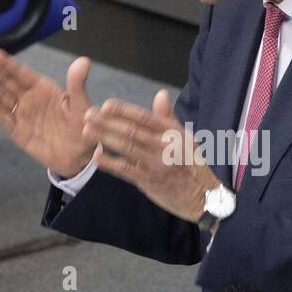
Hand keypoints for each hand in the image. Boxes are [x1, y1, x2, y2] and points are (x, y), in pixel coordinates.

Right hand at [0, 48, 96, 177]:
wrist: (81, 157)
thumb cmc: (83, 127)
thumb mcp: (82, 105)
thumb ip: (77, 85)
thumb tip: (84, 61)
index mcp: (43, 88)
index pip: (21, 73)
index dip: (7, 64)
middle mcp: (29, 99)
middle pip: (8, 83)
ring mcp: (22, 115)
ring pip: (3, 99)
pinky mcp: (19, 132)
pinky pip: (5, 120)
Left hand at [82, 89, 221, 224]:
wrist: (205, 197)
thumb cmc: (191, 164)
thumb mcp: (185, 138)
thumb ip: (168, 117)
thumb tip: (160, 94)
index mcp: (173, 132)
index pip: (144, 117)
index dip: (123, 110)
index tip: (105, 105)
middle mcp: (166, 146)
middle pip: (131, 130)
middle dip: (106, 122)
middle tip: (87, 114)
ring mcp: (158, 164)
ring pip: (127, 147)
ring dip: (104, 138)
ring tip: (86, 131)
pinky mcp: (151, 181)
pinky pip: (126, 170)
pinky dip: (110, 162)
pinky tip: (96, 157)